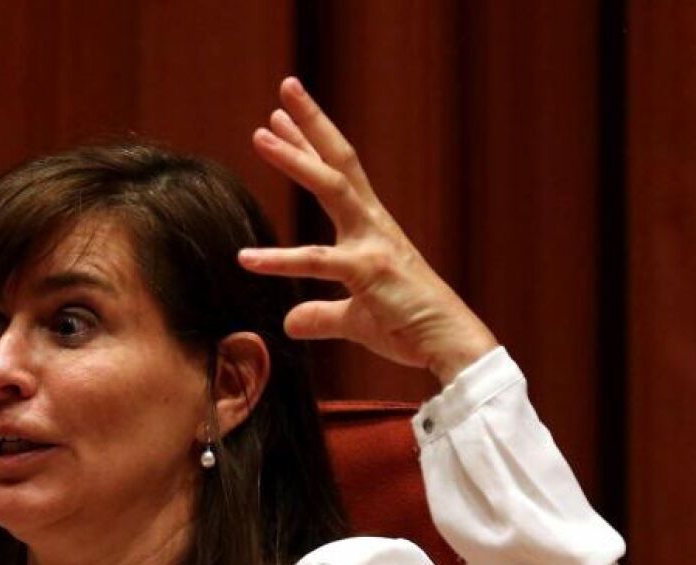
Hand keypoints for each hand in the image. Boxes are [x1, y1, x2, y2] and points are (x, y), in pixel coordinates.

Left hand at [237, 77, 497, 385]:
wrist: (449, 345)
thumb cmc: (409, 327)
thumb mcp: (355, 321)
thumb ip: (322, 316)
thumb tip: (291, 321)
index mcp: (371, 228)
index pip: (338, 174)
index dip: (311, 143)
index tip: (285, 117)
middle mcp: (372, 224)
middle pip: (339, 161)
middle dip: (312, 123)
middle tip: (286, 87)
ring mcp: (373, 244)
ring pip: (332, 188)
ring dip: (296, 158)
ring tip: (261, 134)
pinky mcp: (370, 273)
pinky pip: (318, 262)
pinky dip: (279, 261)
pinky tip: (245, 258)